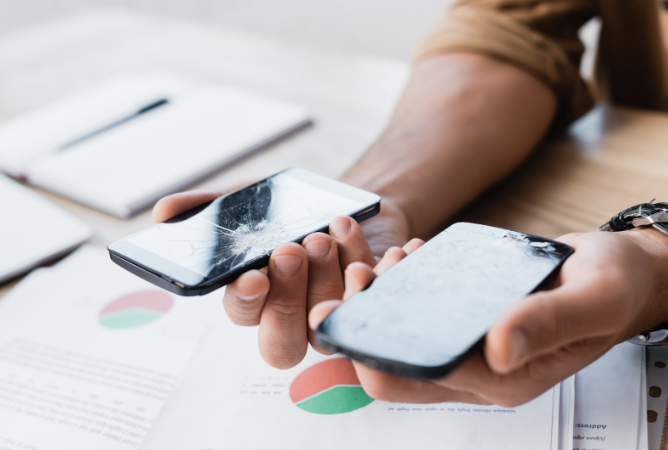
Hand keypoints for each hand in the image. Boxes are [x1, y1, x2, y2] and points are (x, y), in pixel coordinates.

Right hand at [152, 186, 410, 368]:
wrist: (348, 207)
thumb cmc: (291, 212)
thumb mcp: (248, 201)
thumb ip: (208, 208)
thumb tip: (162, 213)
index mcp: (255, 297)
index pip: (242, 314)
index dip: (244, 300)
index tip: (251, 275)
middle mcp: (292, 316)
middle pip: (281, 340)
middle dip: (287, 296)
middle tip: (293, 248)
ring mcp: (332, 317)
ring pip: (326, 323)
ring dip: (328, 281)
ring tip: (328, 234)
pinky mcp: (371, 309)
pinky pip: (373, 305)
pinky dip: (377, 275)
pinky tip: (385, 248)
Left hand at [309, 228, 667, 405]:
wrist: (620, 272)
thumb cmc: (614, 286)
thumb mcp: (594, 299)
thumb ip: (548, 323)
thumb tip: (498, 348)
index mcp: (502, 378)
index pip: (412, 380)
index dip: (370, 347)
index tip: (352, 302)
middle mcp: (477, 368)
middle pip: (393, 360)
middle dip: (362, 320)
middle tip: (357, 272)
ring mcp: (469, 344)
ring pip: (400, 333)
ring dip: (378, 298)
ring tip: (382, 256)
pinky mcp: (466, 319)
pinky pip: (420, 310)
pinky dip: (401, 283)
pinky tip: (406, 255)